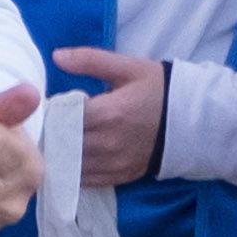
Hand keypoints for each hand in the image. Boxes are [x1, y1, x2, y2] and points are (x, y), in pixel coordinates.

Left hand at [54, 47, 174, 182]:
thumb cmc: (157, 89)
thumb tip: (57, 56)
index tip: (44, 108)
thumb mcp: (127, 67)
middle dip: (51, 135)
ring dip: (60, 155)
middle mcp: (108, 143)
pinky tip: (69, 160)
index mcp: (108, 113)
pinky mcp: (120, 177)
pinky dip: (73, 171)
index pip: (62, 118)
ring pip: (71, 165)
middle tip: (45, 126)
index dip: (50, 112)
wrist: (191, 119)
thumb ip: (90, 60)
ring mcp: (114, 163)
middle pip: (63, 143)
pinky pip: (86, 180)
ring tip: (54, 142)